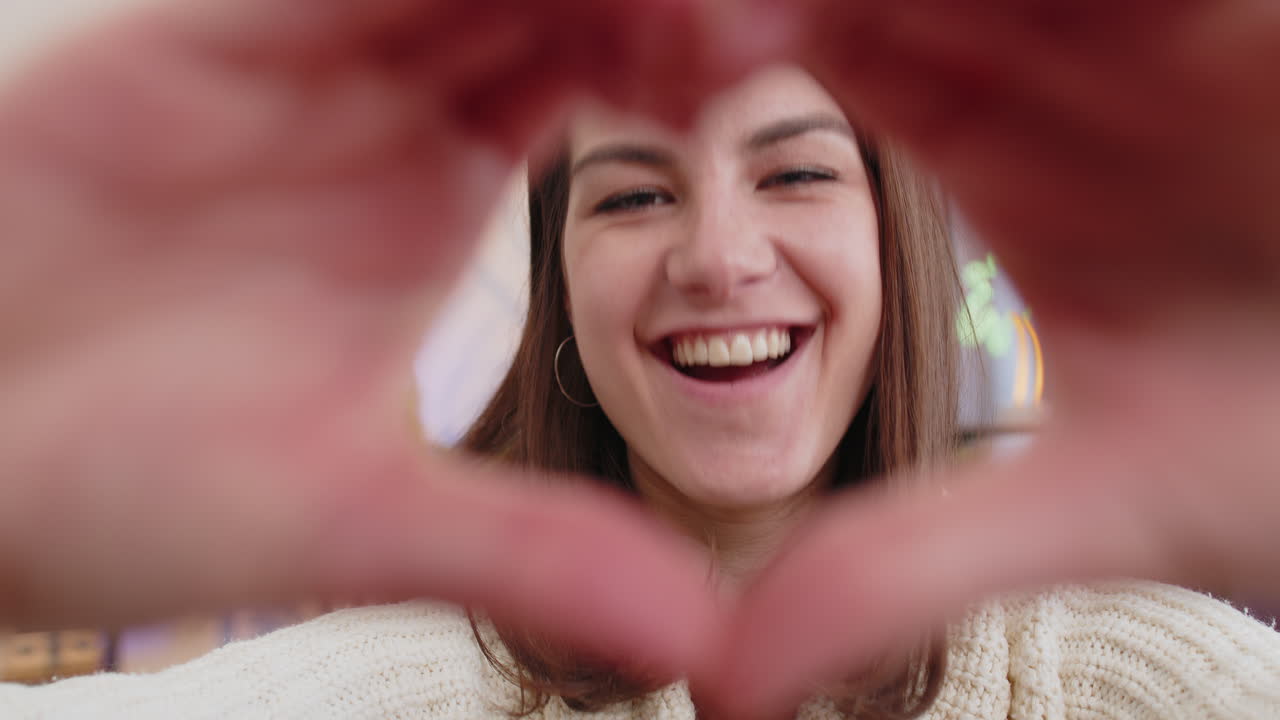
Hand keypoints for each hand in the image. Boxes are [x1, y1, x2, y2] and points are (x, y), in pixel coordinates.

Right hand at [0, 0, 729, 675]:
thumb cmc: (120, 486)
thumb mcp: (356, 519)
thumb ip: (530, 553)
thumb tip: (701, 640)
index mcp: (437, 179)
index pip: (604, 67)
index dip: (690, 61)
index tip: (754, 89)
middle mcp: (379, 99)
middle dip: (651, 2)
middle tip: (748, 29)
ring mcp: (292, 54)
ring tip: (682, 15)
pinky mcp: (194, 33)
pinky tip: (512, 2)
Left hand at [705, 1, 1279, 714]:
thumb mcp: (1083, 509)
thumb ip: (904, 566)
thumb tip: (728, 682)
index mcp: (1003, 160)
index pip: (844, 55)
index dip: (749, 53)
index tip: (679, 64)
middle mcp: (1070, 79)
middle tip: (709, 19)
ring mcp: (1156, 37)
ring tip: (771, 12)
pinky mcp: (1245, 22)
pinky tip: (1051, 4)